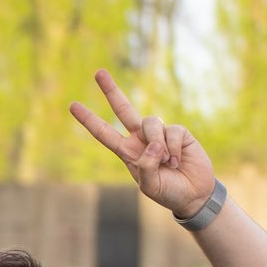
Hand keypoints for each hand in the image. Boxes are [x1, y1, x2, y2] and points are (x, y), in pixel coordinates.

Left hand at [70, 69, 216, 219]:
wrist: (193, 194)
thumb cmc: (167, 192)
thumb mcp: (149, 185)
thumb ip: (146, 166)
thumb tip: (153, 143)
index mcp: (127, 151)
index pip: (104, 133)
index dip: (89, 120)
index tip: (73, 105)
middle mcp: (140, 139)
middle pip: (124, 109)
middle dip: (111, 90)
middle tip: (98, 72)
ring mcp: (159, 134)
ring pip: (151, 122)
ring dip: (157, 144)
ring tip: (167, 163)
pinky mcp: (179, 132)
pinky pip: (171, 130)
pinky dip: (172, 147)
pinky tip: (176, 160)